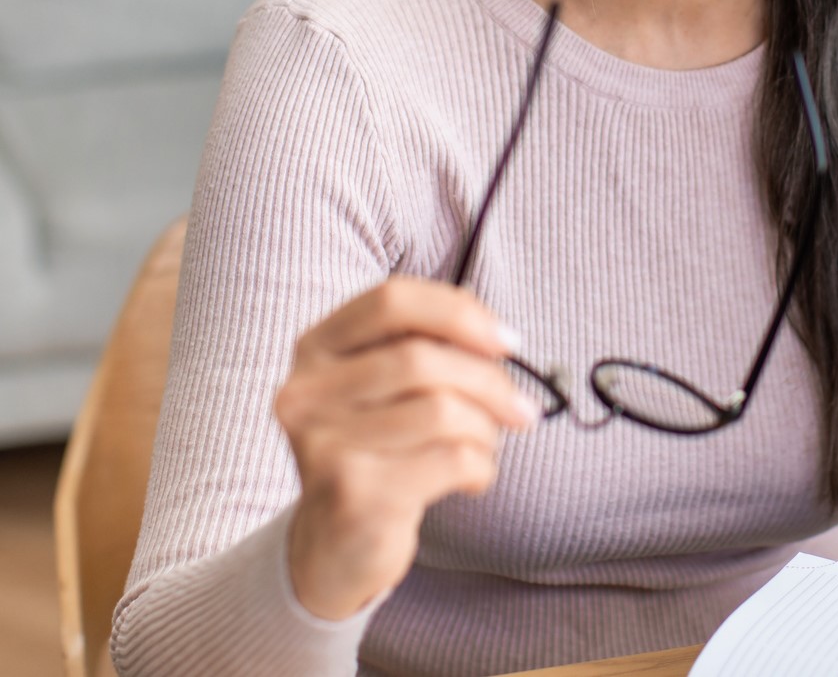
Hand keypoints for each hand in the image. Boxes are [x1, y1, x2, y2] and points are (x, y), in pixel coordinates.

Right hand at [275, 278, 539, 620]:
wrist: (335, 547)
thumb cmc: (382, 451)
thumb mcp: (391, 389)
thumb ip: (432, 348)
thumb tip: (500, 338)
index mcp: (315, 349)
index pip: (392, 300)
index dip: (459, 312)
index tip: (509, 342)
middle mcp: (305, 392)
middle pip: (422, 358)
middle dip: (490, 382)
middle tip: (521, 409)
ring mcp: (323, 445)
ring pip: (441, 410)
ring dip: (486, 429)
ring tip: (485, 446)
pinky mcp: (352, 494)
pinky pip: (450, 459)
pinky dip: (481, 466)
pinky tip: (473, 478)